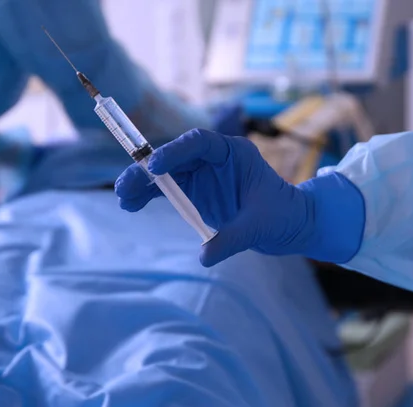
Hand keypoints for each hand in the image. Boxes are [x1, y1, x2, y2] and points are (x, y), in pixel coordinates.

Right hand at [115, 129, 314, 266]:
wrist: (289, 223)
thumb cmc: (281, 214)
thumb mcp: (259, 225)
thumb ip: (232, 238)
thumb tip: (204, 257)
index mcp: (233, 153)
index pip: (200, 142)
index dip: (175, 151)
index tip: (155, 165)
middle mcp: (213, 159)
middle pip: (175, 158)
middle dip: (148, 170)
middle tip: (125, 185)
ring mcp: (203, 174)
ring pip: (166, 174)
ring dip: (143, 184)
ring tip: (124, 198)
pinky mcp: (196, 191)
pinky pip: (168, 190)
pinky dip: (150, 196)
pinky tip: (132, 205)